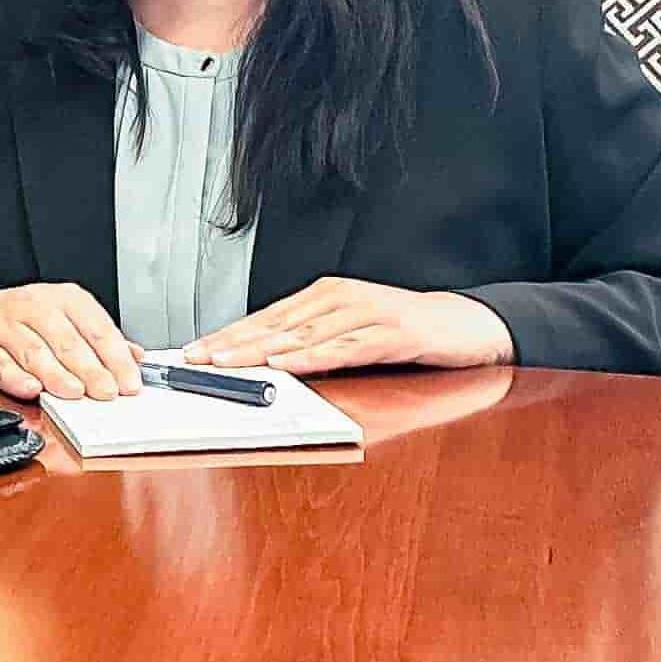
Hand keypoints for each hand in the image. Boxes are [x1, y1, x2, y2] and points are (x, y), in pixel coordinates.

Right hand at [0, 282, 143, 401]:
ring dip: (56, 374)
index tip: (129, 382)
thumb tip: (136, 358)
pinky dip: (15, 377)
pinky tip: (31, 388)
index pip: (97, 328)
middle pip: (67, 341)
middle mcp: (35, 307)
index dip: (116, 358)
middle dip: (90, 369)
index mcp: (65, 299)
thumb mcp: (69, 320)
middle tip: (106, 392)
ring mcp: (6, 325)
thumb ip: (100, 340)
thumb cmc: (28, 320)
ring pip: (34, 351)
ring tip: (74, 393)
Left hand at [182, 279, 514, 374]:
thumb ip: (313, 342)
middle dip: (232, 343)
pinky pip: (345, 347)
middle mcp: (339, 299)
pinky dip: (313, 357)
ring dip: (262, 350)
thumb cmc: (403, 331)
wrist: (464, 323)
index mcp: (325, 296)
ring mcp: (365, 314)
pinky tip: (288, 365)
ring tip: (229, 364)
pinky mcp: (390, 333)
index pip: (266, 317)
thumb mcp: (350, 332)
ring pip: (304, 334)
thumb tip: (265, 362)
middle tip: (197, 359)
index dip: (228, 334)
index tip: (195, 350)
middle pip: (276, 324)